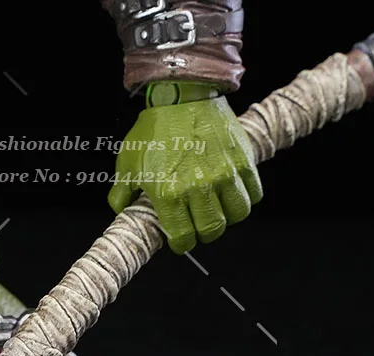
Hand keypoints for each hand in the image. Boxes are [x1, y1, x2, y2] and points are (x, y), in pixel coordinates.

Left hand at [108, 94, 262, 254]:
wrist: (181, 93)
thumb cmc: (154, 127)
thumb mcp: (128, 162)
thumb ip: (121, 192)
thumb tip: (120, 208)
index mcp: (169, 193)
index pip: (183, 238)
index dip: (182, 244)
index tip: (182, 241)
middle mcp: (198, 187)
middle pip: (212, 230)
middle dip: (205, 233)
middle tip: (200, 226)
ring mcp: (224, 174)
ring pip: (236, 215)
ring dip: (228, 217)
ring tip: (219, 210)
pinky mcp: (243, 161)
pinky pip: (253, 193)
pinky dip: (246, 198)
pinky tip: (234, 193)